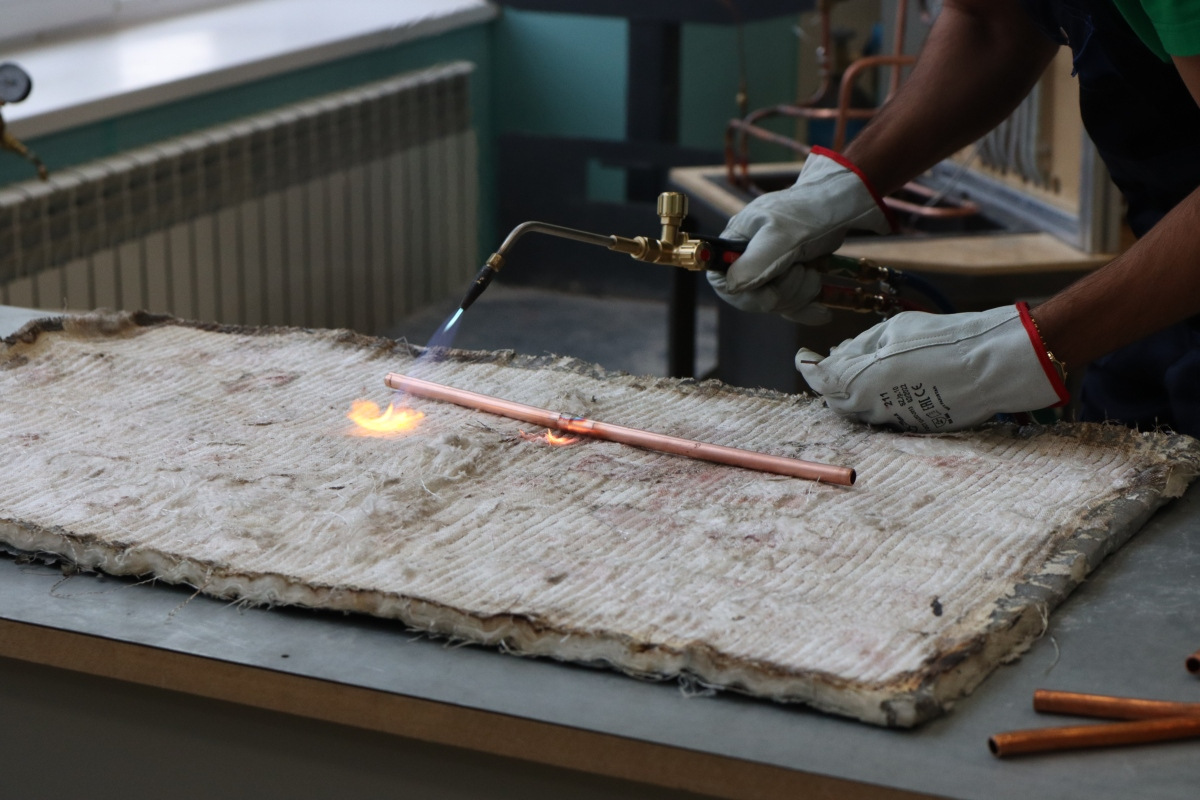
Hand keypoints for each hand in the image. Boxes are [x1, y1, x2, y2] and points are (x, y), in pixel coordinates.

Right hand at [708, 146, 893, 324]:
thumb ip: (754, 262)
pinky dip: (807, 308)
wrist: (839, 206)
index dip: (745, 295)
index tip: (770, 293)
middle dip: (783, 292)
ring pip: (775, 303)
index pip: (723, 281)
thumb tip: (732, 287)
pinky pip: (791, 305)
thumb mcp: (780, 236)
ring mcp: (769, 270)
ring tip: (813, 272)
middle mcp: (747, 257)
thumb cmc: (808, 212)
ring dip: (799, 295)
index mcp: (735, 243)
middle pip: (752, 298)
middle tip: (801, 270)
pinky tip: (822, 311)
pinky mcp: (788, 279)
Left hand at [796, 304, 1068, 431]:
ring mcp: (892, 421)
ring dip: (853, 393)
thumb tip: (837, 355)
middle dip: (830, 382)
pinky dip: (878, 402)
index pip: (820, 379)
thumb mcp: (893, 330)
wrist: (990, 366)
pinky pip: (884, 416)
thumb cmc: (942, 340)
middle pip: (835, 399)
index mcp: (858, 381)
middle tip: (831, 361)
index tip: (803, 356)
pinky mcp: (913, 428)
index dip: (808, 367)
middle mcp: (870, 407)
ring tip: (863, 369)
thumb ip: (859, 346)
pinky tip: (890, 383)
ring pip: (859, 410)